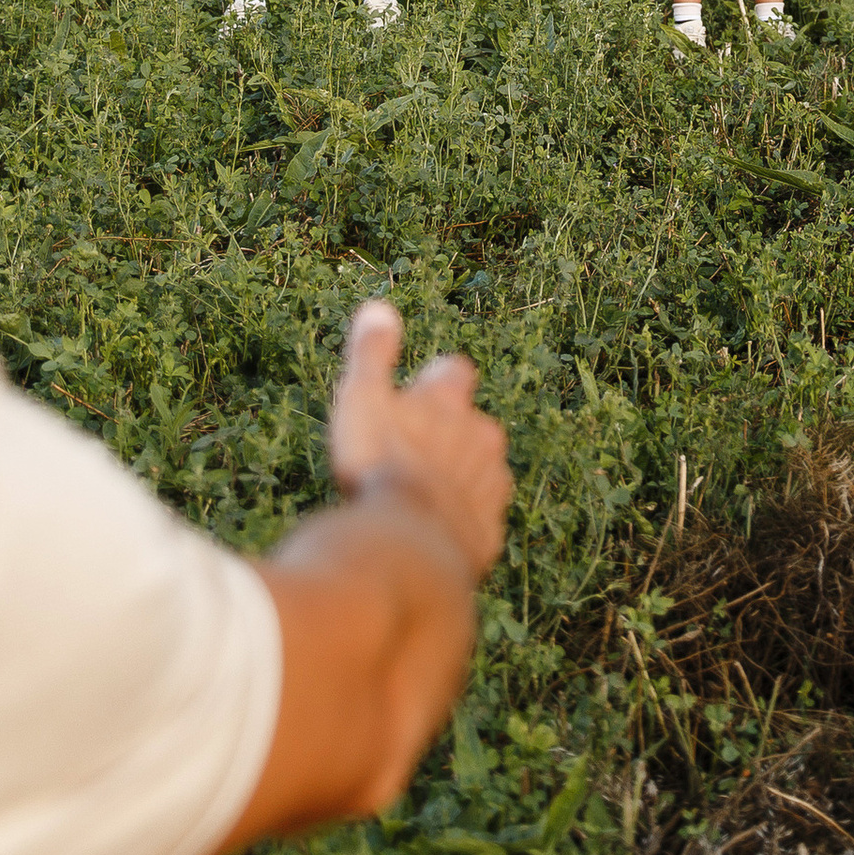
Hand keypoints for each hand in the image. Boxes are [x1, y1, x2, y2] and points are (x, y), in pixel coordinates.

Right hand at [329, 302, 510, 581]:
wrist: (408, 548)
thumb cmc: (379, 467)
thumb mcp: (363, 401)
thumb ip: (372, 354)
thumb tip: (378, 306)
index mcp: (449, 403)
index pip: (454, 372)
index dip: (436, 380)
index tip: (417, 391)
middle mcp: (481, 439)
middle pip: (474, 425)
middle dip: (451, 433)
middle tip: (413, 451)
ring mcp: (490, 488)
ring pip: (482, 472)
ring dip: (459, 478)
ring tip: (420, 496)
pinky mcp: (489, 532)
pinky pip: (479, 520)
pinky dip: (461, 521)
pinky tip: (433, 533)